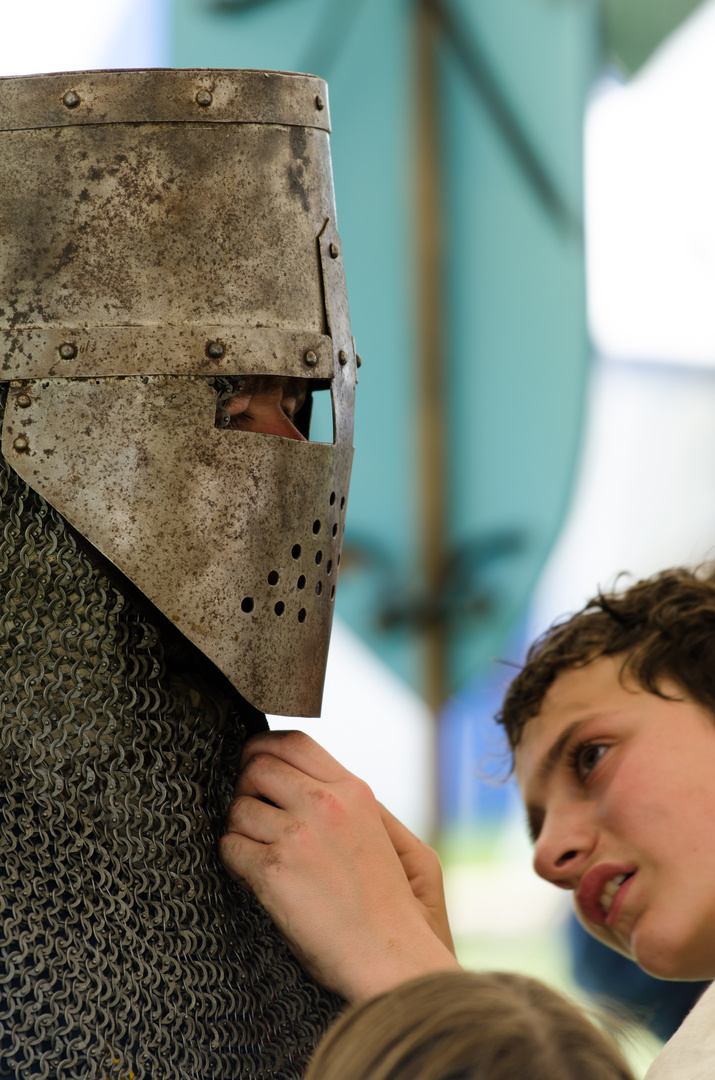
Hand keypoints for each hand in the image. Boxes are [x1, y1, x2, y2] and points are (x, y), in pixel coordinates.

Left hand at [219, 730, 459, 1002]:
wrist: (391, 956)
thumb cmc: (388, 903)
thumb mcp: (382, 832)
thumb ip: (346, 801)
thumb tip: (304, 779)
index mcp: (353, 791)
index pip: (294, 742)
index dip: (263, 747)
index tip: (254, 763)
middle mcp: (324, 804)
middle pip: (257, 767)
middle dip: (245, 788)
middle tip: (253, 815)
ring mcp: (297, 836)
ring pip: (238, 809)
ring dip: (240, 830)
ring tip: (259, 852)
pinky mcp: (274, 872)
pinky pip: (230, 848)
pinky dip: (234, 861)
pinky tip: (254, 877)